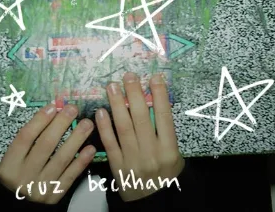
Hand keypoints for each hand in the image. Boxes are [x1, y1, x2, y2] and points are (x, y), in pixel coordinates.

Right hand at [0, 103, 95, 203]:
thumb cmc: (16, 175)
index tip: (53, 106)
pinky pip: (70, 176)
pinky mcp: (54, 197)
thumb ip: (29, 140)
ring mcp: (40, 188)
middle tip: (73, 109)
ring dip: (76, 139)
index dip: (39, 120)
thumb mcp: (13, 160)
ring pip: (60, 159)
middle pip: (45, 145)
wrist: (18, 206)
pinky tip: (90, 148)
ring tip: (87, 124)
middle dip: (61, 124)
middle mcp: (24, 177)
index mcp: (9, 166)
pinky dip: (81, 162)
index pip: (25, 137)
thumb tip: (52, 113)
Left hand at [96, 72, 184, 201]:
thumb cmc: (165, 173)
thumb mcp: (174, 155)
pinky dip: (105, 127)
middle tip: (129, 76)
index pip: (165, 118)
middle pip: (142, 119)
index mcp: (169, 150)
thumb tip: (154, 101)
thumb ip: (164, 132)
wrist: (152, 201)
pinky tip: (101, 111)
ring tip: (113, 86)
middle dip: (135, 95)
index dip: (159, 96)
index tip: (155, 77)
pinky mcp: (118, 167)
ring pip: (124, 128)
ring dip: (117, 105)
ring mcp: (133, 161)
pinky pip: (110, 144)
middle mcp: (152, 155)